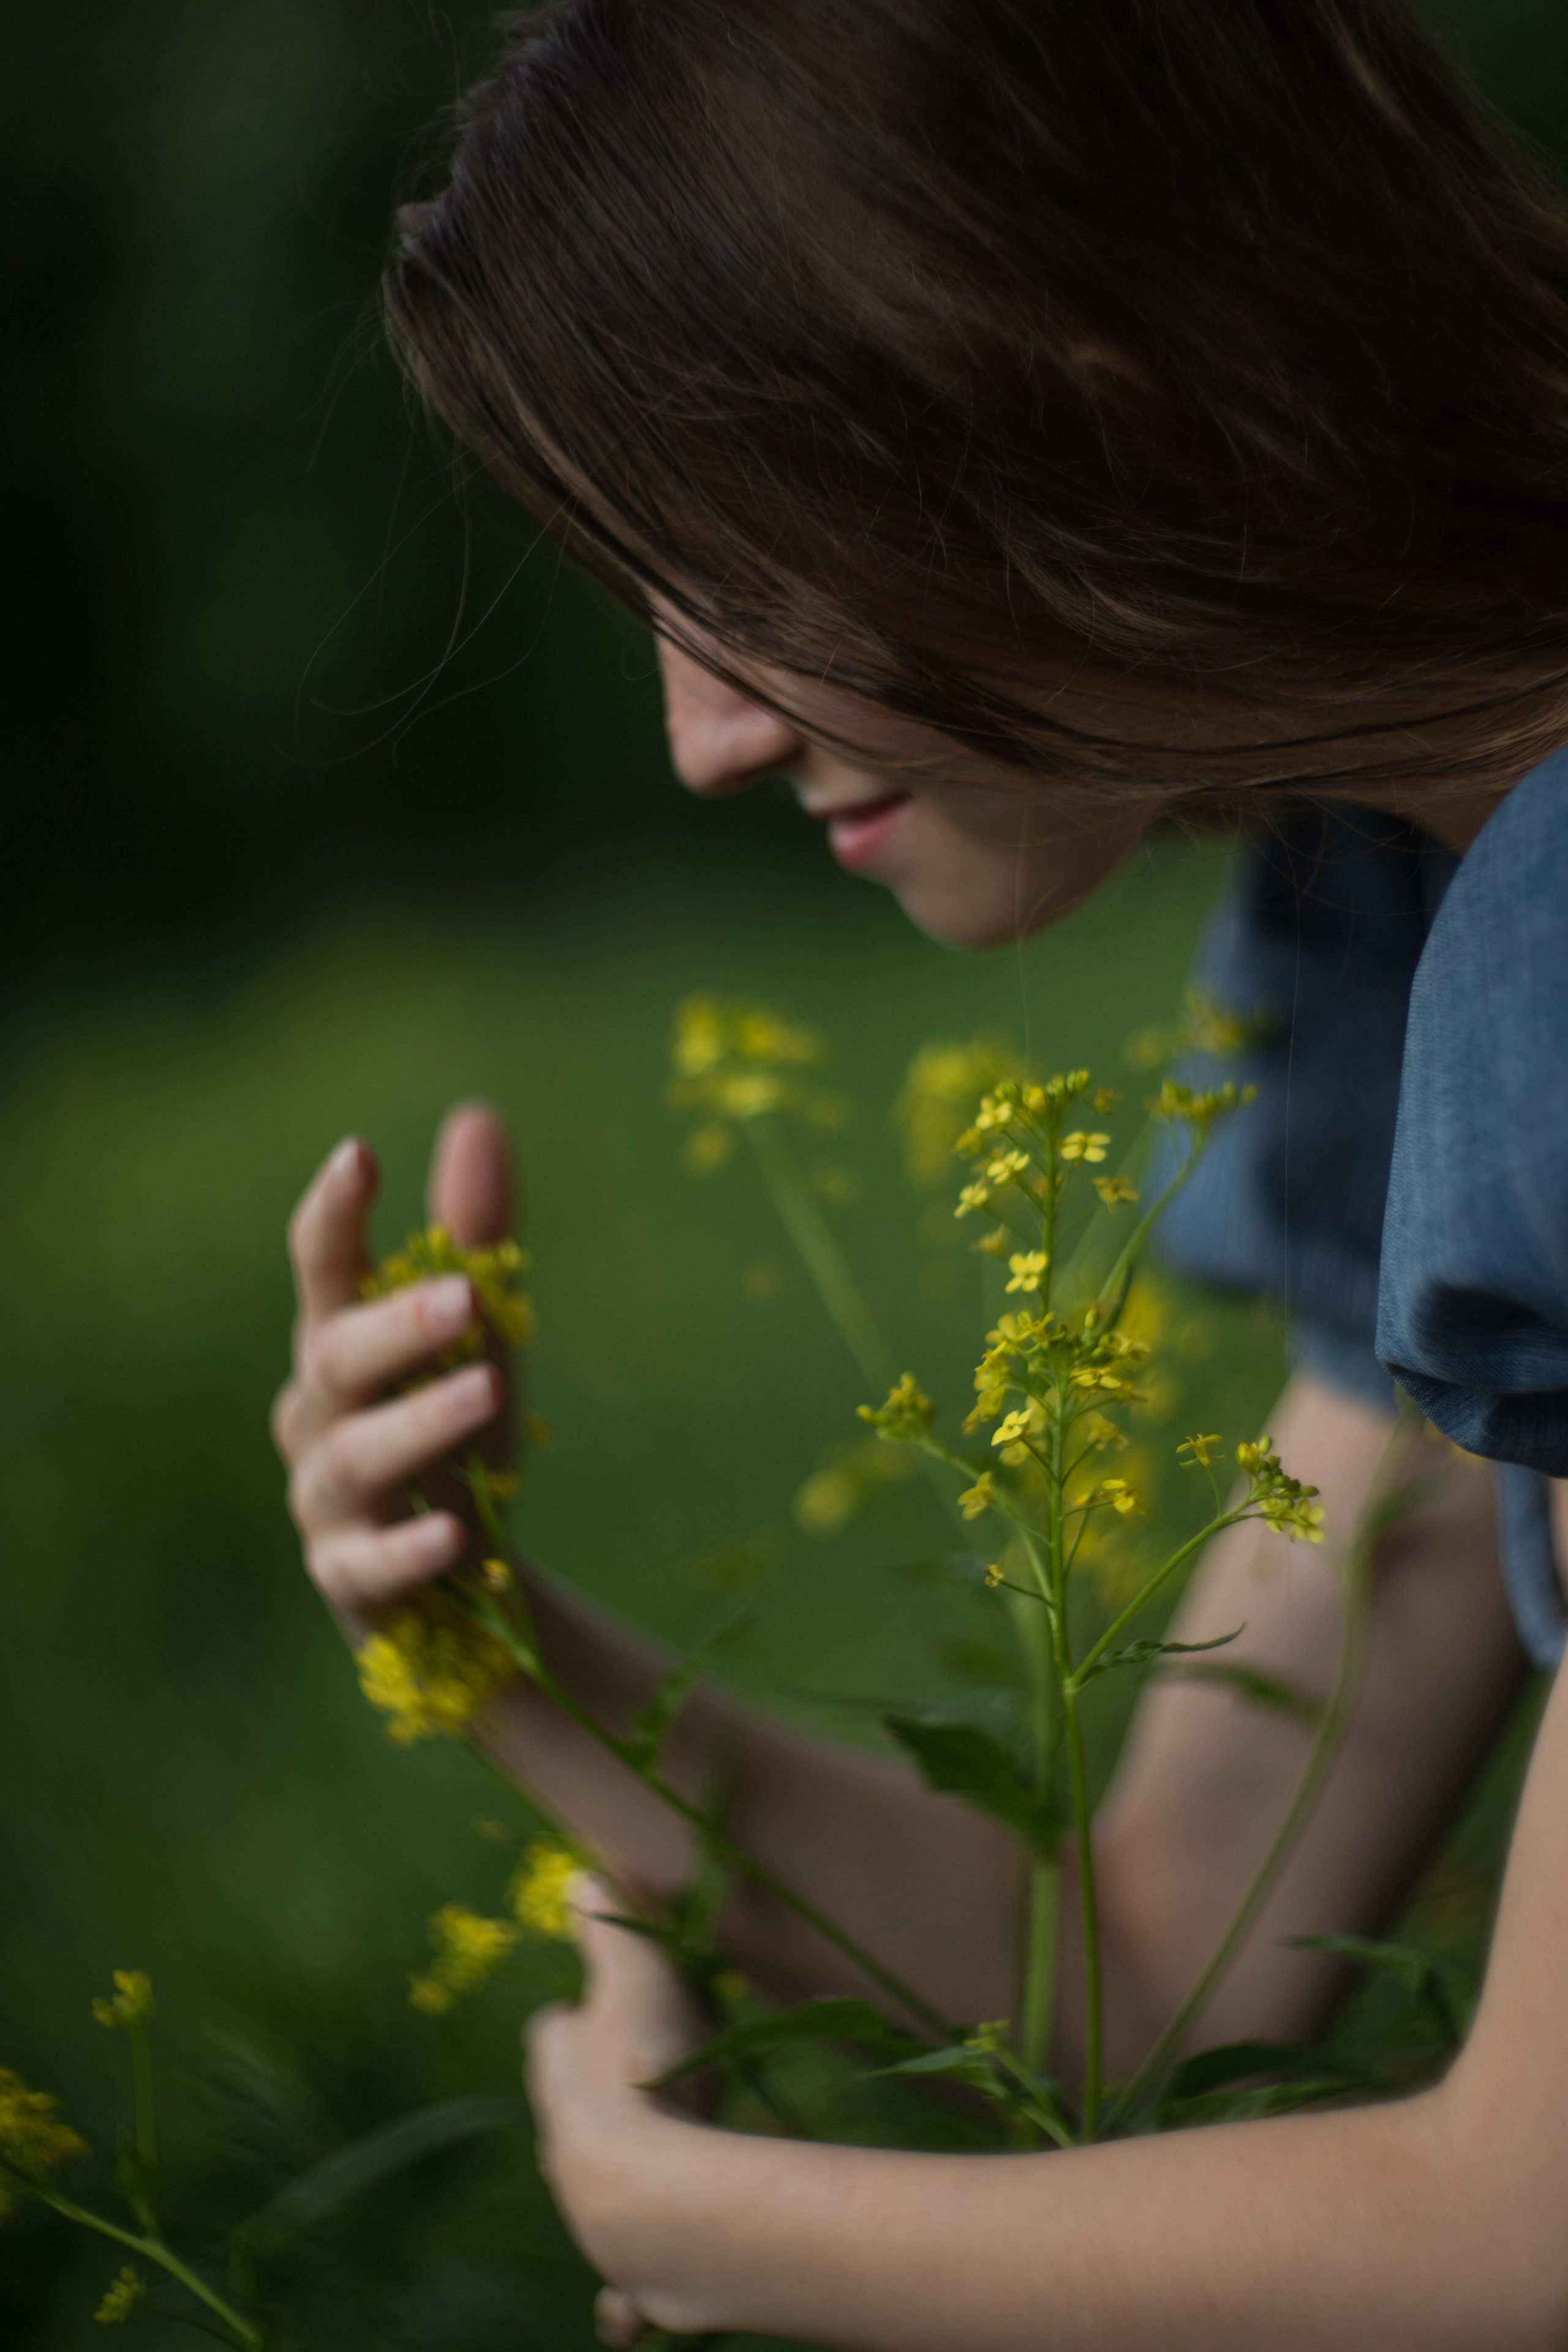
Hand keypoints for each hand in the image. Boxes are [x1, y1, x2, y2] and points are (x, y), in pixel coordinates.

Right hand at [272, 1104, 516, 1634]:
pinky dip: (409, 1549)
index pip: (321, 1269)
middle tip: (465, 1295)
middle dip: (395, 1325)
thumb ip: (472, 1235)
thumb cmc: (452, 1439)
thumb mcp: (476, 1337)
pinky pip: (369, 1565)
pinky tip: (457, 1536)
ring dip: (418, 1423)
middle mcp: (317, 1415)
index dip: (334, 1213)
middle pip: (337, 1359)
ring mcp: (324, 1501)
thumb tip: (477, 1116)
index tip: (360, 1154)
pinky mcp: (349, 1579)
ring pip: (353, 1456)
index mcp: (339, 1343)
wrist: (459, 1587)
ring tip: (488, 1394)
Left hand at [528, 1882, 712, 2345]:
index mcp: (559, 2071)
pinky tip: (629, 2311)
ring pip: (593, 2198)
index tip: (613, 2013)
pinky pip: (624, 2298)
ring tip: (654, 2182)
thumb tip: (581, 1867)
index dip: (581, 2022)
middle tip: (650, 2091)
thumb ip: (610, 1917)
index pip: (554, 2037)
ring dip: (617, 2189)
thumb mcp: (634, 1969)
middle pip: (569, 2118)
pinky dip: (626, 2303)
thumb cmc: (644, 2069)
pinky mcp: (631, 2276)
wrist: (651, 2197)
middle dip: (597, 2107)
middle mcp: (561, 2149)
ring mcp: (592, 2217)